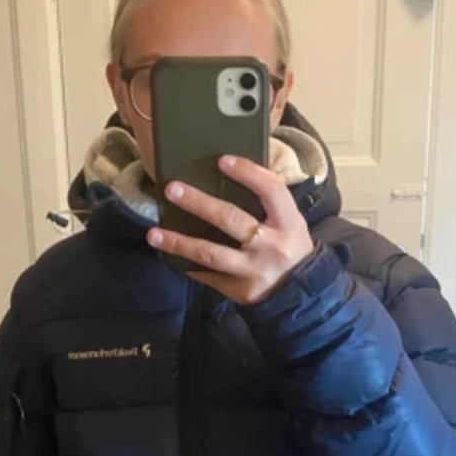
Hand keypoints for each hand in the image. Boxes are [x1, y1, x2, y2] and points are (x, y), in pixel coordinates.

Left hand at [146, 155, 314, 305]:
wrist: (301, 294)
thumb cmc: (289, 247)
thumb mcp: (290, 222)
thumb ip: (267, 203)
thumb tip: (228, 172)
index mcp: (289, 223)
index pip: (271, 190)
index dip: (247, 173)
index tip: (222, 160)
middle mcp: (272, 246)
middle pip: (231, 219)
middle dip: (198, 203)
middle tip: (172, 189)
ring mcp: (255, 271)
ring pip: (211, 253)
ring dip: (179, 242)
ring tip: (154, 234)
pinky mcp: (242, 291)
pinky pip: (210, 275)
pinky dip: (189, 265)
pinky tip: (172, 256)